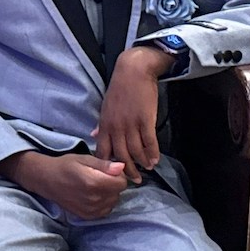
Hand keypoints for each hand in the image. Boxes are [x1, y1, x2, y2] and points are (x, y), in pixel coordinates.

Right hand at [2, 150, 126, 220]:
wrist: (46, 180)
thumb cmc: (65, 165)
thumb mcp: (84, 158)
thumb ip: (104, 165)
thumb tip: (121, 167)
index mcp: (94, 182)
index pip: (122, 182)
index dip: (117, 175)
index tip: (107, 171)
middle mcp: (94, 199)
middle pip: (118, 193)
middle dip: (113, 184)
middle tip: (99, 177)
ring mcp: (91, 210)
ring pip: (113, 202)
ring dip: (108, 194)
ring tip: (94, 186)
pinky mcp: (88, 216)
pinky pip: (105, 210)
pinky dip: (103, 203)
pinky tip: (92, 195)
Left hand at [93, 44, 173, 173]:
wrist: (133, 71)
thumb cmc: (119, 89)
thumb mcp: (106, 106)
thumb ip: (102, 124)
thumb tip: (94, 134)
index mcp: (105, 124)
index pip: (103, 151)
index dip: (109, 166)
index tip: (115, 175)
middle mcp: (116, 127)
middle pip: (121, 156)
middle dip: (128, 170)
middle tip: (135, 179)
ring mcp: (131, 124)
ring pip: (135, 151)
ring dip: (142, 163)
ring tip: (147, 169)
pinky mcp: (145, 120)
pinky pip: (149, 142)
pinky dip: (153, 153)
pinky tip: (155, 160)